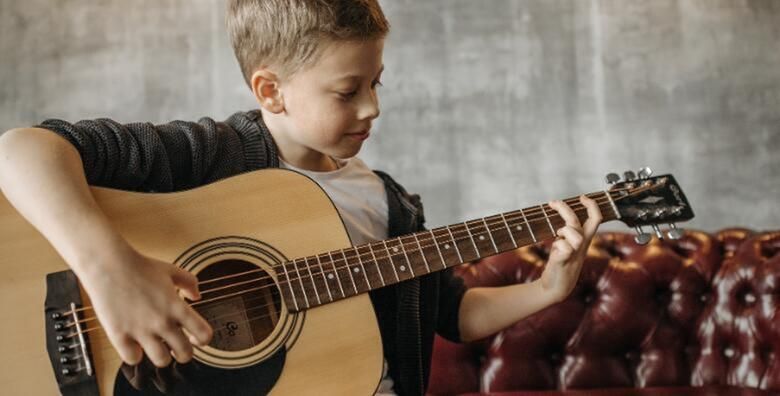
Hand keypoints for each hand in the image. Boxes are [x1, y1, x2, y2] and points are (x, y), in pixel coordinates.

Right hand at [77, 246, 212, 367]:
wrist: (108, 265)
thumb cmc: (139, 266)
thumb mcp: (171, 270)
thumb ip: (189, 282)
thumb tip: (197, 296)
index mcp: (177, 307)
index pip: (204, 334)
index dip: (203, 339)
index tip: (195, 337)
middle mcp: (162, 321)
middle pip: (185, 354)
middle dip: (183, 353)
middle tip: (176, 347)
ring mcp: (140, 330)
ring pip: (161, 361)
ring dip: (161, 356)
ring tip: (156, 347)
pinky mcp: (119, 335)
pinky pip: (133, 359)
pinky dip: (135, 354)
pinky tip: (134, 344)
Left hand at [539, 195, 601, 302]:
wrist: (555, 289)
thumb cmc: (561, 266)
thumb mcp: (568, 248)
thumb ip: (568, 236)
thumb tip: (563, 224)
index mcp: (583, 241)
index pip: (595, 220)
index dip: (592, 206)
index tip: (582, 197)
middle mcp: (581, 247)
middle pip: (580, 223)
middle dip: (566, 209)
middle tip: (553, 202)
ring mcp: (573, 255)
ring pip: (575, 235)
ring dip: (564, 230)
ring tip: (557, 236)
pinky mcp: (563, 262)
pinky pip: (564, 249)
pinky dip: (559, 246)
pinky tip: (555, 251)